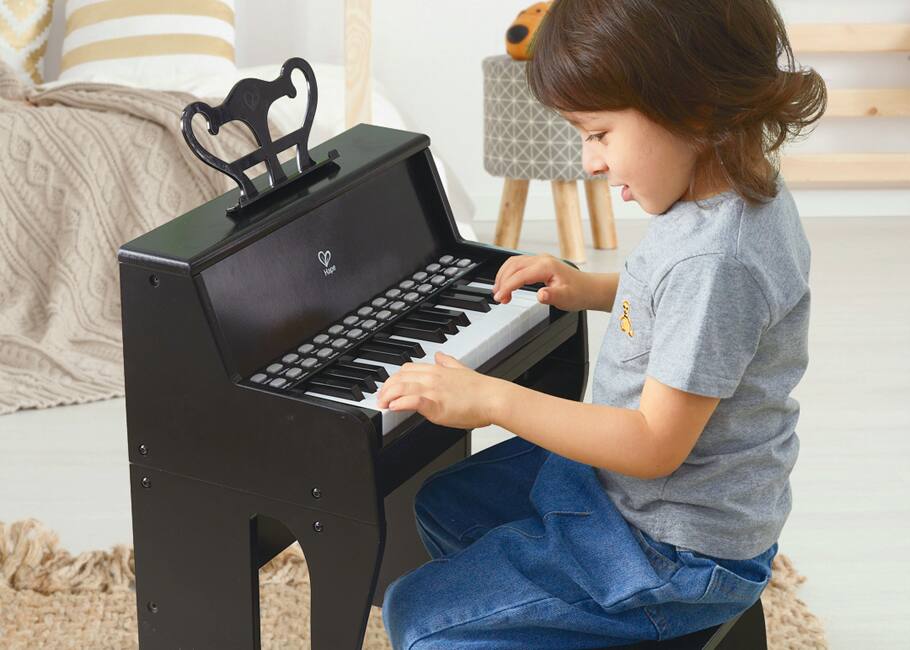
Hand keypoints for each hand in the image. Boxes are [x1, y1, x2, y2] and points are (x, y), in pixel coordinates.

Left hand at [376, 352, 503, 428]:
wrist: (494, 398)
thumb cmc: (481, 389)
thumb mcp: (461, 369)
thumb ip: (448, 362)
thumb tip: (440, 355)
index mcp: (437, 370)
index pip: (407, 369)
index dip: (394, 378)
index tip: (389, 388)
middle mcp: (432, 378)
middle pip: (399, 378)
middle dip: (386, 388)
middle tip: (380, 399)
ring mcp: (434, 391)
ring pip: (402, 388)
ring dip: (388, 396)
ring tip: (382, 404)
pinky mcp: (437, 405)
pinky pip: (413, 401)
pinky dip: (400, 403)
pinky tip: (393, 407)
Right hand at [492, 253, 586, 311]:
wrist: (589, 288)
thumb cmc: (579, 292)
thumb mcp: (566, 298)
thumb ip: (552, 296)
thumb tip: (540, 295)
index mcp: (546, 266)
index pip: (520, 275)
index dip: (507, 287)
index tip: (499, 298)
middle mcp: (541, 259)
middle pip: (513, 266)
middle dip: (502, 281)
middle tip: (498, 298)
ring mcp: (540, 260)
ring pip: (513, 263)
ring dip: (503, 276)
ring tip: (500, 293)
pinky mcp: (538, 263)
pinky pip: (518, 265)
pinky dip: (509, 274)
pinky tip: (508, 285)